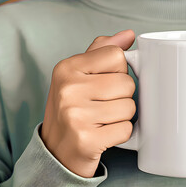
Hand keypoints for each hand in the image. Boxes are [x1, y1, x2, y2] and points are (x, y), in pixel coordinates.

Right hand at [41, 30, 136, 177]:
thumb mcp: (79, 75)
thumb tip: (129, 35)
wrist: (56, 152)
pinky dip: (121, 134)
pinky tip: (104, 134)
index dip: (118, 71)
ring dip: (123, 116)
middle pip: (127, 83)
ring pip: (129, 107)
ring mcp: (75, 116)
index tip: (104, 83)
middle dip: (123, 96)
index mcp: (67, 67)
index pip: (117, 55)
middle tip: (103, 105)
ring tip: (103, 120)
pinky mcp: (86, 140)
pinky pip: (126, 129)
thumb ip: (102, 51)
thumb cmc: (73, 108)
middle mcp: (68, 89)